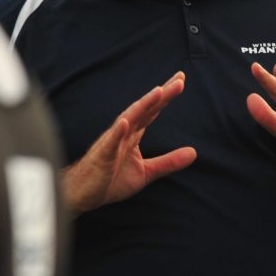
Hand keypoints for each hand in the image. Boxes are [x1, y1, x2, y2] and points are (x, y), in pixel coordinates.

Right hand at [62, 71, 195, 212]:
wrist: (81, 195)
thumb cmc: (110, 180)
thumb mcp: (146, 172)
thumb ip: (168, 162)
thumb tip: (194, 153)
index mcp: (133, 135)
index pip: (152, 111)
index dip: (166, 96)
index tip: (181, 80)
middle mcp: (123, 133)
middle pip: (145, 109)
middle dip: (162, 94)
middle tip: (180, 79)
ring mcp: (111, 143)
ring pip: (129, 119)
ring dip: (143, 105)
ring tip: (158, 92)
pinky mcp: (101, 157)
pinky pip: (109, 143)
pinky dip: (117, 132)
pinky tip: (125, 122)